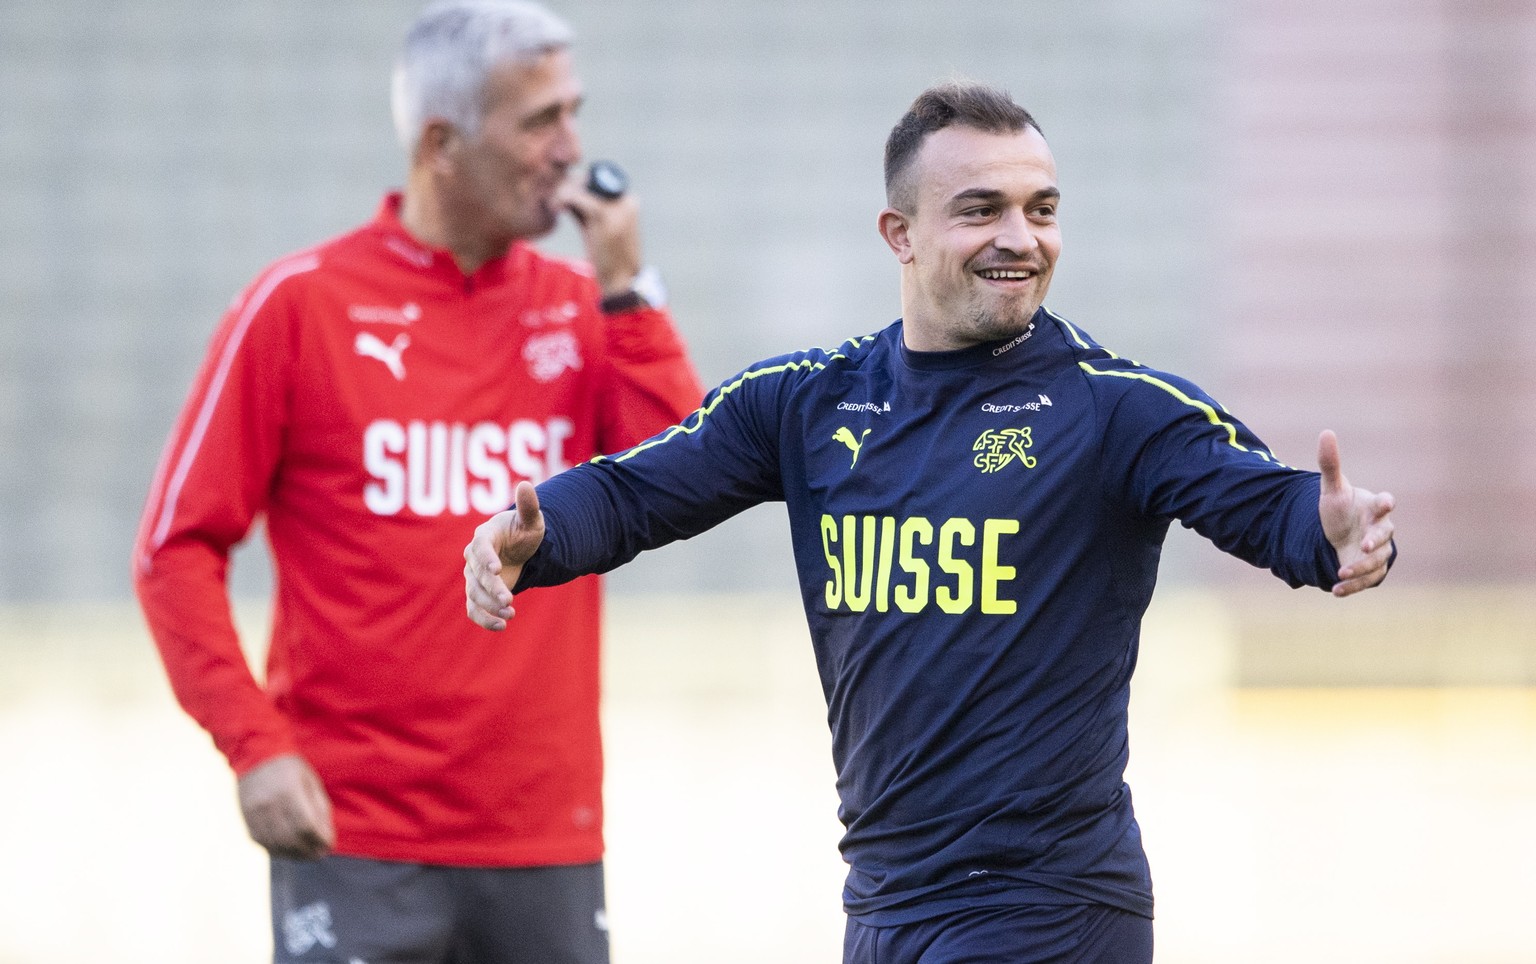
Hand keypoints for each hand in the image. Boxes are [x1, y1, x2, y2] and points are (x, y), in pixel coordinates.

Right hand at [237, 753, 334, 859]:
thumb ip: (319, 809)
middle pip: (290, 838)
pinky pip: (262, 842)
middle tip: (319, 854)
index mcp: (288, 790)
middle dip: (308, 851)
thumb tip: (326, 838)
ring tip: (306, 855)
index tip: (329, 846)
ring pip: (275, 843)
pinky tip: (288, 850)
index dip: (319, 839)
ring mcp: (253, 812)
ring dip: (294, 854)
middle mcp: (268, 803)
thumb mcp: (311, 782)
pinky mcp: (245, 819)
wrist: (256, 758)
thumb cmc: (290, 770)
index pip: (306, 825)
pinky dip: (277, 850)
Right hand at [464, 481, 545, 629]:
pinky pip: (473, 609)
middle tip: (509, 600)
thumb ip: (528, 506)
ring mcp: (473, 577)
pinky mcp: (478, 593)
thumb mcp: (531, 521)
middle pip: (478, 575)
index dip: (486, 558)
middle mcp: (474, 558)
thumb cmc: (523, 532)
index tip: (496, 570)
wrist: (520, 550)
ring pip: (474, 595)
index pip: (480, 547)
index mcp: (484, 537)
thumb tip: (525, 484)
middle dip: (492, 589)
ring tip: (510, 615)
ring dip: (489, 607)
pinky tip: (501, 627)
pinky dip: (484, 620)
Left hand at [555, 178, 642, 297]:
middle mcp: (626, 199)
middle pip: (588, 178)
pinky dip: (561, 199)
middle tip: (556, 204)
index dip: (577, 186)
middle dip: (568, 187)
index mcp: (628, 201)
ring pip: (580, 184)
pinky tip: (555, 209)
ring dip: (562, 192)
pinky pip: (575, 196)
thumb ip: (586, 209)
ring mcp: (616, 206)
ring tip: (554, 207)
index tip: (564, 200)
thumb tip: (563, 191)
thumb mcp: (599, 229)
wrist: (621, 281)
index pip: (598, 180)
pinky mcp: (602, 214)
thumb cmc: (609, 258)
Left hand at [1316, 430, 1396, 596]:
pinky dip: (1353, 586)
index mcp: (1373, 507)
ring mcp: (1378, 552)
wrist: (1339, 535)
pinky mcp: (1371, 570)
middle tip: (1362, 547)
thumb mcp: (1332, 489)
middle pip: (1384, 535)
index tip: (1385, 503)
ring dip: (1360, 568)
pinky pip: (1367, 579)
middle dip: (1375, 541)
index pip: (1384, 503)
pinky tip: (1336, 591)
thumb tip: (1326, 432)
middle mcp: (1380, 530)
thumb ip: (1329, 464)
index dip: (1385, 503)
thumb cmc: (1340, 509)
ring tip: (1340, 572)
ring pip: (1376, 561)